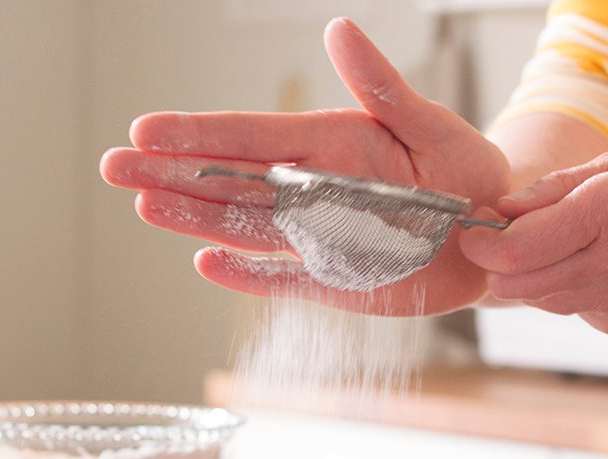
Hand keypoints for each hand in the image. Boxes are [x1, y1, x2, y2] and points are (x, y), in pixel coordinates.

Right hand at [100, 18, 508, 315]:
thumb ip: (383, 88)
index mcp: (329, 144)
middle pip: (230, 181)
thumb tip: (337, 30)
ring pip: (243, 226)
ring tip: (144, 206)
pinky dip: (246, 274)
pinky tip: (206, 263)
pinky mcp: (333, 279)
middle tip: (114, 166)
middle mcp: (311, 189)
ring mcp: (317, 236)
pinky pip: (281, 278)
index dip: (198, 134)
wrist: (494, 236)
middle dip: (171, 174)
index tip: (146, 130)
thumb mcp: (433, 124)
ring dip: (195, 218)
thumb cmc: (468, 173)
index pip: (251, 136)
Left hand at [459, 152, 607, 336]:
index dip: (483, 246)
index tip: (472, 235)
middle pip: (519, 283)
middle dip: (496, 267)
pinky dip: (570, 291)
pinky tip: (600, 269)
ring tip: (559, 249)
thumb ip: (554, 189)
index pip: (519, 247)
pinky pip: (573, 310)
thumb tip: (499, 212)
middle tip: (494, 246)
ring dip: (533, 279)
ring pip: (542, 300)